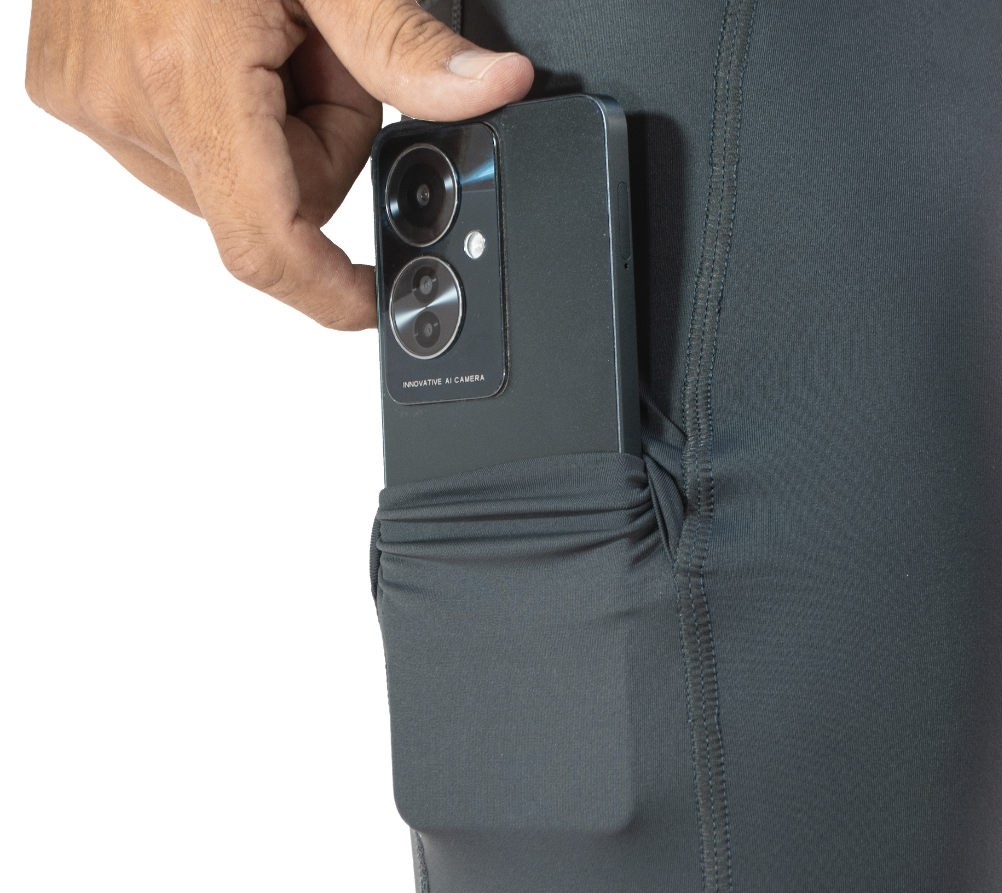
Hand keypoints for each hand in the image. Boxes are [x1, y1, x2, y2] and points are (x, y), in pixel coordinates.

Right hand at [24, 0, 532, 330]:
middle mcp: (124, 101)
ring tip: (257, 42)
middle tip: (312, 60)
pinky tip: (217, 51)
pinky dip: (217, 121)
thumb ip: (404, 41)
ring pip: (229, 188)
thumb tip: (490, 89)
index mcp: (189, 71)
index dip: (329, 291)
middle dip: (317, 149)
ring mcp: (91, 102)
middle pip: (270, 209)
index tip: (372, 304)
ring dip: (266, 137)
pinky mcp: (73, 93)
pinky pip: (179, 156)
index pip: (267, 243)